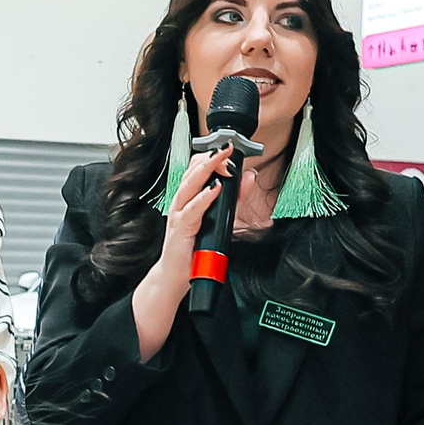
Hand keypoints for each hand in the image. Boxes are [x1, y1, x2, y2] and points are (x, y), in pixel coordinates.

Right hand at [153, 146, 232, 290]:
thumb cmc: (193, 249)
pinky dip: (204, 197)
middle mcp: (182, 202)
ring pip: (190, 184)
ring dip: (207, 170)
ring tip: (222, 160)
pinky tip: (215, 189)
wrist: (175, 275)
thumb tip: (248, 178)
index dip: (213, 157)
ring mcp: (179, 214)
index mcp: (189, 197)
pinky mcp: (180, 228)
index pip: (198, 168)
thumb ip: (233, 198)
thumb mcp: (218, 218)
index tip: (230, 150)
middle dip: (212, 158)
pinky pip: (192, 209)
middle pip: (193, 171)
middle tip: (227, 149)